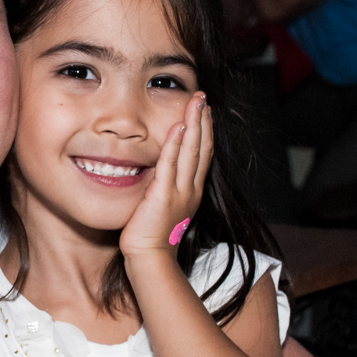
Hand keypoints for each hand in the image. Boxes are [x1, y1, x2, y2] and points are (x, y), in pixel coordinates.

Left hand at [119, 94, 211, 258]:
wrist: (150, 258)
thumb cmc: (152, 236)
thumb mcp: (164, 206)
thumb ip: (164, 187)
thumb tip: (158, 171)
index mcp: (192, 191)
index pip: (202, 154)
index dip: (205, 131)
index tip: (205, 111)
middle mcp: (191, 188)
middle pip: (202, 147)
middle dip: (203, 120)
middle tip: (203, 98)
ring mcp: (180, 191)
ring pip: (191, 151)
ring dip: (194, 124)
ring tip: (196, 102)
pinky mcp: (163, 195)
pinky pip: (170, 164)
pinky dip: (175, 143)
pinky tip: (179, 126)